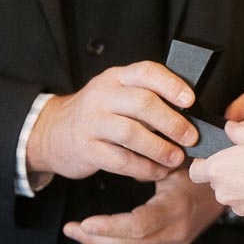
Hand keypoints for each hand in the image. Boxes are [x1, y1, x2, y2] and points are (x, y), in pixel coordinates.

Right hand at [27, 61, 196, 182]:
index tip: (190, 100)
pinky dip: (143, 168)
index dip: (171, 84)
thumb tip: (189, 117)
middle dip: (172, 122)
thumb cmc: (98, 115)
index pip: (146, 72)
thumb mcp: (117, 95)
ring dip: (160, 148)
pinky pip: (120, 160)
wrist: (52, 132)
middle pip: (142, 103)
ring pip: (131, 133)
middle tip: (191, 137)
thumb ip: (146, 98)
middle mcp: (102, 96)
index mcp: (116, 78)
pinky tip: (157, 171)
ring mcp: (92, 122)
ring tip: (176, 158)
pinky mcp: (86, 149)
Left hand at [62, 168, 223, 243]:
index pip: (138, 227)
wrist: (220, 193)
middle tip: (72, 228)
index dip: (108, 228)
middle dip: (94, 239)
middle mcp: (175, 235)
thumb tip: (118, 153)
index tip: (85, 224)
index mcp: (175, 210)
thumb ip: (148, 162)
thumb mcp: (175, 162)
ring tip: (79, 235)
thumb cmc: (197, 173)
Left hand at [190, 121, 243, 220]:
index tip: (214, 157)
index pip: (194, 170)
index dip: (202, 163)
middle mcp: (223, 190)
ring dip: (240, 183)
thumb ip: (239, 131)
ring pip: (231, 192)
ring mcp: (237, 205)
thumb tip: (231, 127)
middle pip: (214, 181)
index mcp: (219, 168)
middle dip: (226, 171)